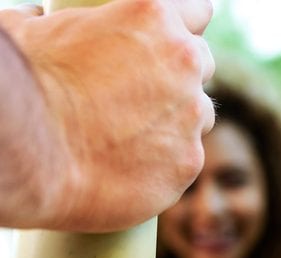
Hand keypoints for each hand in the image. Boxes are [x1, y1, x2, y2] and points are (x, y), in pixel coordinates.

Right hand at [1, 0, 214, 231]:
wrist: (36, 156)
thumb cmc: (26, 88)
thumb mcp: (28, 33)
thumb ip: (42, 21)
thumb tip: (34, 17)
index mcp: (152, 16)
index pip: (196, 11)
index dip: (184, 27)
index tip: (173, 44)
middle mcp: (183, 62)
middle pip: (202, 65)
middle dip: (182, 76)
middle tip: (150, 95)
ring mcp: (190, 116)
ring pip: (201, 115)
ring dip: (181, 121)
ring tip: (140, 136)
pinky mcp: (188, 162)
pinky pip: (188, 158)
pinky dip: (170, 162)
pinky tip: (140, 167)